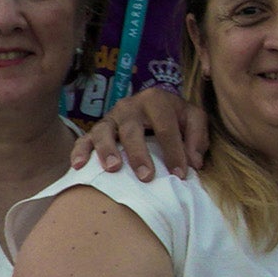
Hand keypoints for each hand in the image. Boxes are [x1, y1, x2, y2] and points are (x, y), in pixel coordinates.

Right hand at [70, 86, 206, 180]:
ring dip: (106, 150)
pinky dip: (80, 151)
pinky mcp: (96, 129)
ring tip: (112, 169)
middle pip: (132, 129)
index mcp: (156, 100)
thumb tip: (194, 162)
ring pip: (104, 131)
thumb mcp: (193, 118)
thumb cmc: (175, 117)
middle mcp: (130, 105)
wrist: (154, 106)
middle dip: (139, 154)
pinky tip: (79, 166)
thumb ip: (198, 136)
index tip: (180, 175)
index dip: (174, 151)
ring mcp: (110, 117)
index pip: (166, 127)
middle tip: (146, 177)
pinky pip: (84, 138)